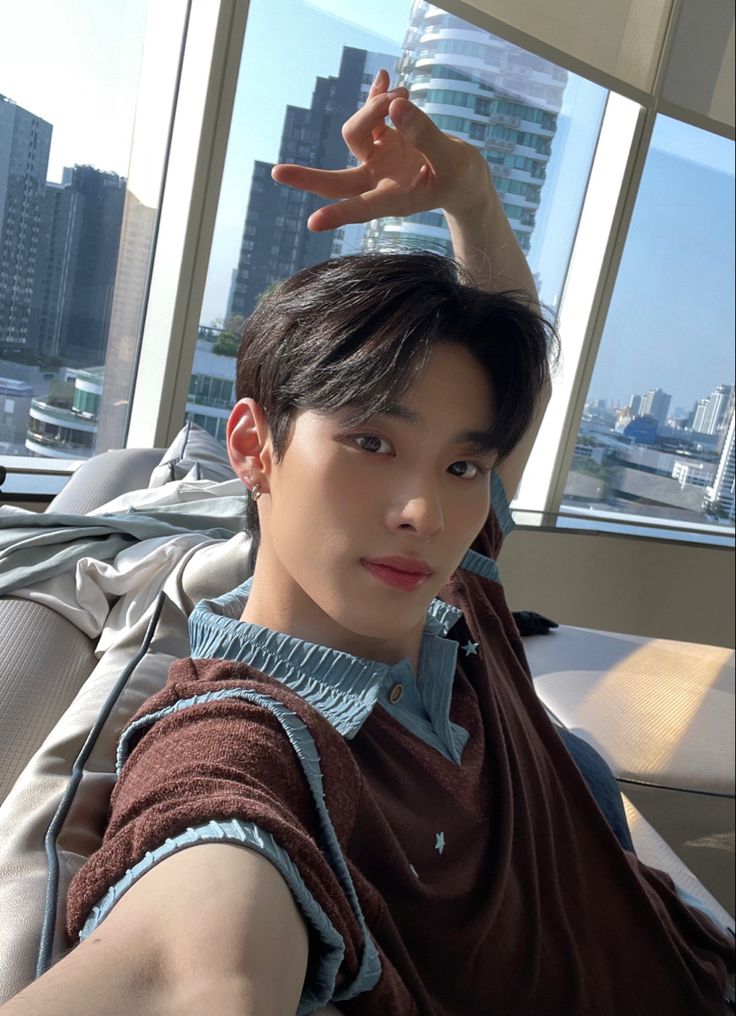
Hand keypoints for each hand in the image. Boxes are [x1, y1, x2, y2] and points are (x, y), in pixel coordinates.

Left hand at [271, 68, 495, 231]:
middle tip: (277, 173)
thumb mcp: (451, 160)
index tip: (312, 223)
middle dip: (308, 176)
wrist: (462, 175)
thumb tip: (395, 106)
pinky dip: (376, 95)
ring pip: (357, 129)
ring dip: (374, 106)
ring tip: (405, 94)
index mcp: (394, 198)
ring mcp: (376, 159)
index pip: (362, 207)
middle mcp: (378, 181)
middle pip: (336, 180)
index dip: (338, 214)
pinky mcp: (382, 138)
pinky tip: (385, 78)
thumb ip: (425, 135)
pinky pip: (370, 112)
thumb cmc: (459, 177)